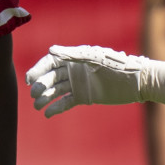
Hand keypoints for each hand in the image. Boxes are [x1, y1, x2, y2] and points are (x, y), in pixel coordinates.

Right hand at [25, 45, 164, 117]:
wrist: (135, 82)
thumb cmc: (116, 65)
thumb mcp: (94, 58)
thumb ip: (73, 55)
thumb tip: (50, 50)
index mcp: (74, 57)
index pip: (51, 62)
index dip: (38, 69)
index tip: (29, 79)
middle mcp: (74, 70)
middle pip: (51, 77)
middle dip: (40, 86)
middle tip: (34, 95)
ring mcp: (78, 84)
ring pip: (56, 91)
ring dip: (45, 98)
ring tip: (37, 106)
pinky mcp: (84, 97)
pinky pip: (66, 102)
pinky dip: (57, 108)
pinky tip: (48, 114)